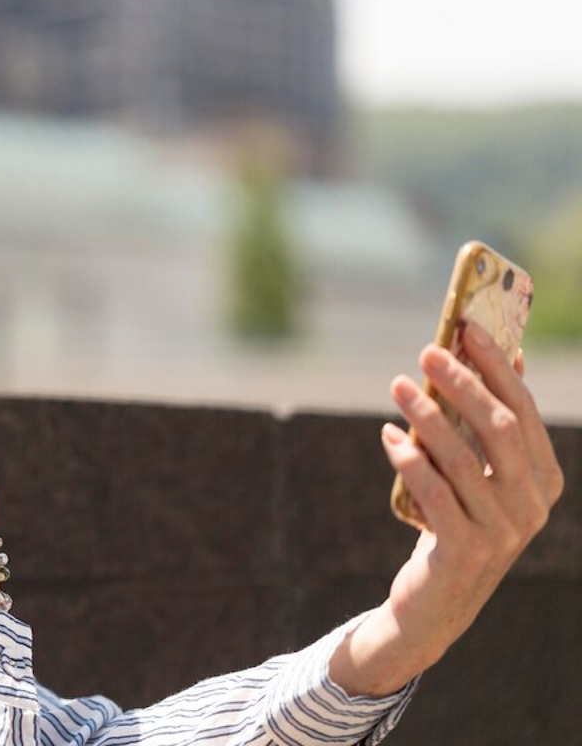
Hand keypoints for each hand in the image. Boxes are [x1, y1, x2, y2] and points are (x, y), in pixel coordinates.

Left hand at [330, 321, 563, 695]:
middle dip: (463, 384)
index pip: (523, 412)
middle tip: (426, 352)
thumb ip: (491, 426)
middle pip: (499, 429)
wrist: (437, 603)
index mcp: (545, 480)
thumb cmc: (456, 523)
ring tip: (397, 386)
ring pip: (462, 458)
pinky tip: (388, 436)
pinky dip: (410, 460)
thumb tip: (505, 354)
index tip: (467, 329)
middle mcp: (533, 506)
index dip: (497, 368)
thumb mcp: (481, 476)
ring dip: (427, 415)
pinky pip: (435, 494)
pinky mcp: (466, 551)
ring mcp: (503, 532)